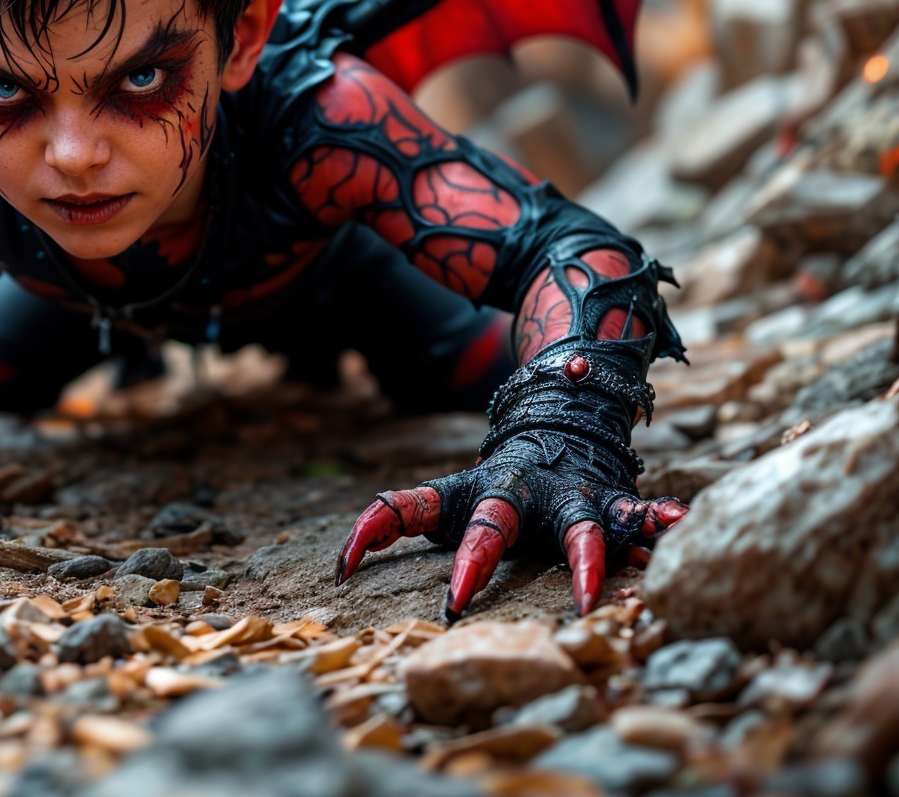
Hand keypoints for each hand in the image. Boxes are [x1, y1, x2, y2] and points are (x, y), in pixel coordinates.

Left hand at [333, 429, 687, 619]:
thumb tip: (336, 567)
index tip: (343, 570)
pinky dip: (653, 520)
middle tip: (457, 596)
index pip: (407, 506)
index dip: (373, 531)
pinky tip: (676, 525)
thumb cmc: (492, 485)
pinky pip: (634, 512)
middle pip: (492, 520)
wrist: (560, 416)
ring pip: (574, 525)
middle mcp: (514, 492)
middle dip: (475, 557)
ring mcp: (563, 495)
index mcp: (466, 493)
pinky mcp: (607, 499)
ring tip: (588, 595)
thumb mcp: (441, 499)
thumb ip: (388, 522)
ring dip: (582, 559)